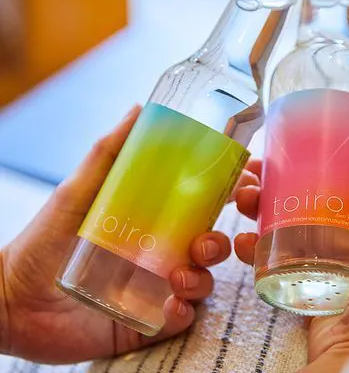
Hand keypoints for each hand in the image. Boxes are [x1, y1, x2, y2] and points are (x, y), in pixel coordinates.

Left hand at [0, 106, 239, 363]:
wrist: (12, 298)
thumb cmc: (44, 239)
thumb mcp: (79, 190)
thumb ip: (109, 152)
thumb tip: (139, 109)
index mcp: (152, 221)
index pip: (200, 207)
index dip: (228, 197)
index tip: (243, 187)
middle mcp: (159, 252)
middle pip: (209, 246)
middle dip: (220, 243)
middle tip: (203, 242)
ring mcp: (155, 287)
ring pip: (202, 282)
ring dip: (202, 279)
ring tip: (178, 275)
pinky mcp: (146, 320)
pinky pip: (181, 318)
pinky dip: (183, 312)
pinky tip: (169, 305)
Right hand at [234, 153, 348, 371]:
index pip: (344, 185)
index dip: (318, 165)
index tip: (290, 152)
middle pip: (308, 199)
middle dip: (278, 182)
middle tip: (254, 173)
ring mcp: (322, 259)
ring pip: (286, 221)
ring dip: (260, 207)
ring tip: (242, 198)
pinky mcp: (300, 278)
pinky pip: (274, 254)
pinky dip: (256, 244)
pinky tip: (245, 240)